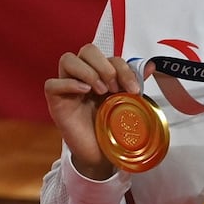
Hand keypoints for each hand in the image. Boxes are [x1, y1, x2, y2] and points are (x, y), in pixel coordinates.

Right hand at [44, 43, 142, 179]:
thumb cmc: (113, 127)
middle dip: (104, 66)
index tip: (133, 90)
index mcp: (101, 75)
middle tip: (113, 88)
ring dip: (88, 72)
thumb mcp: (127, 103)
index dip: (123, 69)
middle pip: (87, 50)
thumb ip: (135, 84)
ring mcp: (68, 88)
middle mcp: (83, 77)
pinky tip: (85, 92)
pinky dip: (69, 84)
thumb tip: (151, 66)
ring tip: (100, 91)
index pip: (109, 57)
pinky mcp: (56, 102)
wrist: (103, 153)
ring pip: (67, 59)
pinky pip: (52, 84)